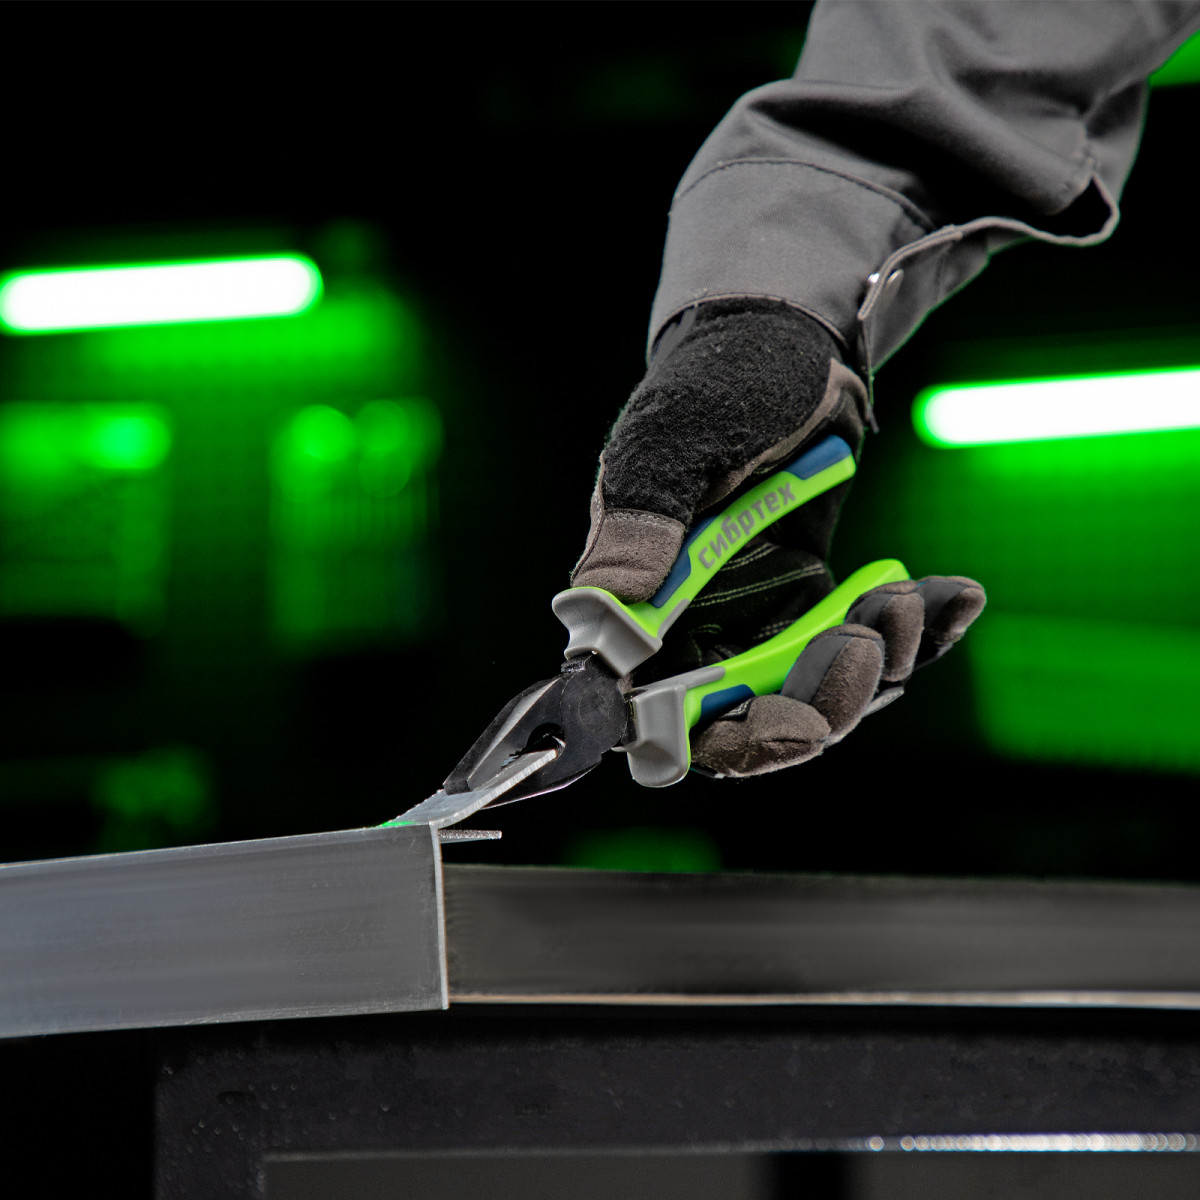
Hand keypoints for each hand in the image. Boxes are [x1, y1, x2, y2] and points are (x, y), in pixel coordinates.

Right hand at [571, 298, 983, 776]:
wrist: (790, 343)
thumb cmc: (719, 380)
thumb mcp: (674, 443)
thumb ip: (639, 528)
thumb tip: (599, 623)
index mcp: (639, 603)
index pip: (654, 716)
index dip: (716, 738)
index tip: (792, 723)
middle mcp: (692, 627)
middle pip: (750, 724)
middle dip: (819, 704)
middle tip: (865, 643)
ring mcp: (757, 620)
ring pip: (818, 697)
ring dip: (877, 663)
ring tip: (903, 596)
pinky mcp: (815, 604)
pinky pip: (868, 647)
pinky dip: (918, 632)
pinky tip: (954, 596)